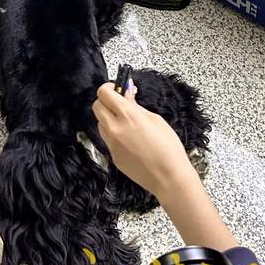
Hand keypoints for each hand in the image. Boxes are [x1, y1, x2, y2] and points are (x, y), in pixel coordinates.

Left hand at [92, 82, 197, 199]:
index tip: (116, 88)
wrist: (168, 177)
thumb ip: (136, 106)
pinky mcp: (112, 156)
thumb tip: (127, 93)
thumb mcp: (155, 119)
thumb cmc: (168, 148)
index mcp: (127, 115)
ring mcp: (111, 144)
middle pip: (96, 106)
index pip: (103, 93)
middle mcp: (115, 128)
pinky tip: (129, 138)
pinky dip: (113, 133)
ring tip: (126, 122)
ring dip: (108, 117)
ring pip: (100, 122)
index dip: (109, 88)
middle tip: (119, 103)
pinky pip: (107, 138)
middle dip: (106, 101)